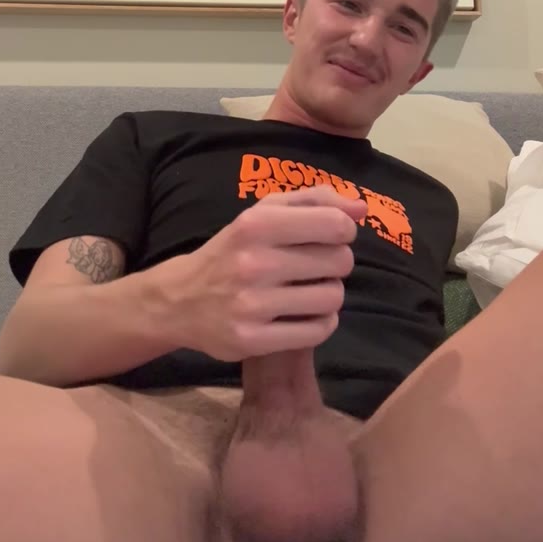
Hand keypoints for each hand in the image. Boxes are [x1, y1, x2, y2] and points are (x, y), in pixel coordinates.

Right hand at [167, 186, 364, 360]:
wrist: (180, 299)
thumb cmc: (233, 251)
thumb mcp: (263, 213)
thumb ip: (314, 201)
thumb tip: (362, 209)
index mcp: (257, 224)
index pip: (335, 224)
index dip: (343, 232)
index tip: (329, 238)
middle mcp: (253, 262)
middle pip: (339, 262)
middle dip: (336, 263)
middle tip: (315, 267)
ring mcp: (252, 304)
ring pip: (332, 298)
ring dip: (328, 294)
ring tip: (308, 291)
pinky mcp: (252, 339)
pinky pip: (318, 331)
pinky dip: (320, 323)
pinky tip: (303, 315)